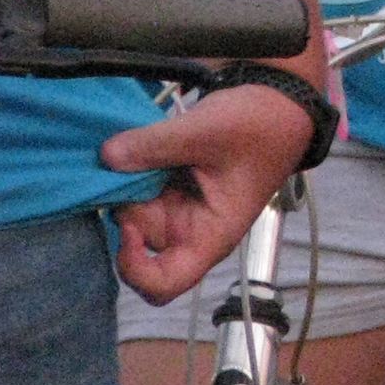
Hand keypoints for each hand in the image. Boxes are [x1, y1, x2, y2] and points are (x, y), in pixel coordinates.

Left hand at [101, 85, 313, 302]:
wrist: (278, 100)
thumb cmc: (260, 125)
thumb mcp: (207, 130)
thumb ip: (154, 144)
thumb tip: (106, 157)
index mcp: (210, 234)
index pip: (163, 284)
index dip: (133, 268)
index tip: (127, 225)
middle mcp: (191, 229)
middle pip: (139, 242)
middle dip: (126, 206)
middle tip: (126, 163)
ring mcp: (180, 207)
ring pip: (134, 211)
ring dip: (125, 184)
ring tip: (136, 145)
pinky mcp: (172, 187)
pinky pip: (138, 190)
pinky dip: (130, 171)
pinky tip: (136, 144)